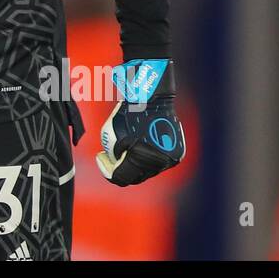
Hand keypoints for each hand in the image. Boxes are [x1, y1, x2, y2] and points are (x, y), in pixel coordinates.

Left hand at [96, 59, 185, 186]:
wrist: (153, 99)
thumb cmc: (129, 112)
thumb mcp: (111, 132)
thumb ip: (112, 154)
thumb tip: (116, 163)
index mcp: (141, 157)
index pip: (120, 178)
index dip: (107, 171)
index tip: (101, 158)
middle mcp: (158, 162)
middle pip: (134, 177)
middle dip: (120, 168)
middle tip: (110, 157)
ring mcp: (169, 160)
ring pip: (147, 172)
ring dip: (135, 165)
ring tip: (125, 152)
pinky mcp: (177, 155)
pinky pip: (158, 164)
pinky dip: (147, 160)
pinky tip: (139, 149)